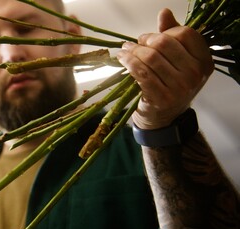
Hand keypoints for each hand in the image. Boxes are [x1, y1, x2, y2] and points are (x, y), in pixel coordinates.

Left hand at [117, 8, 213, 129]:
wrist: (163, 118)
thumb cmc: (169, 85)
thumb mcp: (177, 61)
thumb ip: (172, 36)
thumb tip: (164, 13)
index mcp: (204, 62)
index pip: (185, 34)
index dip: (164, 31)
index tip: (149, 37)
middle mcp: (195, 75)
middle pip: (165, 43)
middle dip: (145, 41)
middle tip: (134, 44)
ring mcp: (179, 88)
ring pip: (150, 57)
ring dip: (132, 51)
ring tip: (125, 51)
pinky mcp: (161, 98)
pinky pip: (140, 72)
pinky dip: (128, 62)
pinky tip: (122, 59)